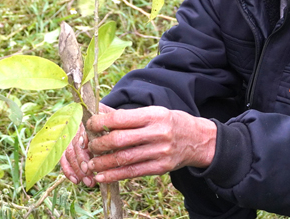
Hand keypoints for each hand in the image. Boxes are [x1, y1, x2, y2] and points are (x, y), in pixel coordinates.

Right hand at [60, 104, 114, 185]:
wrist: (117, 122)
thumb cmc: (119, 125)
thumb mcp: (119, 124)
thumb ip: (113, 130)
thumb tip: (105, 141)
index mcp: (89, 119)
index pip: (83, 134)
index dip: (85, 149)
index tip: (89, 162)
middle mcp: (78, 125)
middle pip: (75, 145)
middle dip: (81, 162)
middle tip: (89, 174)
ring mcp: (72, 135)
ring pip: (69, 153)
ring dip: (77, 169)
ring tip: (88, 181)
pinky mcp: (69, 145)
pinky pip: (64, 158)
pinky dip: (69, 170)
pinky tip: (76, 180)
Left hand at [85, 106, 216, 182]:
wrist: (199, 140)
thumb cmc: (170, 123)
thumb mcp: (154, 112)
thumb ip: (128, 116)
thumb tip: (99, 113)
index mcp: (154, 115)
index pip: (120, 118)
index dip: (100, 122)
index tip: (89, 125)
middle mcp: (158, 132)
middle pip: (119, 139)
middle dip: (99, 144)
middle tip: (90, 147)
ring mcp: (160, 151)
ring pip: (124, 158)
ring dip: (103, 163)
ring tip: (91, 164)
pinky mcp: (161, 167)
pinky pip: (132, 172)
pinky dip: (114, 176)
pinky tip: (102, 176)